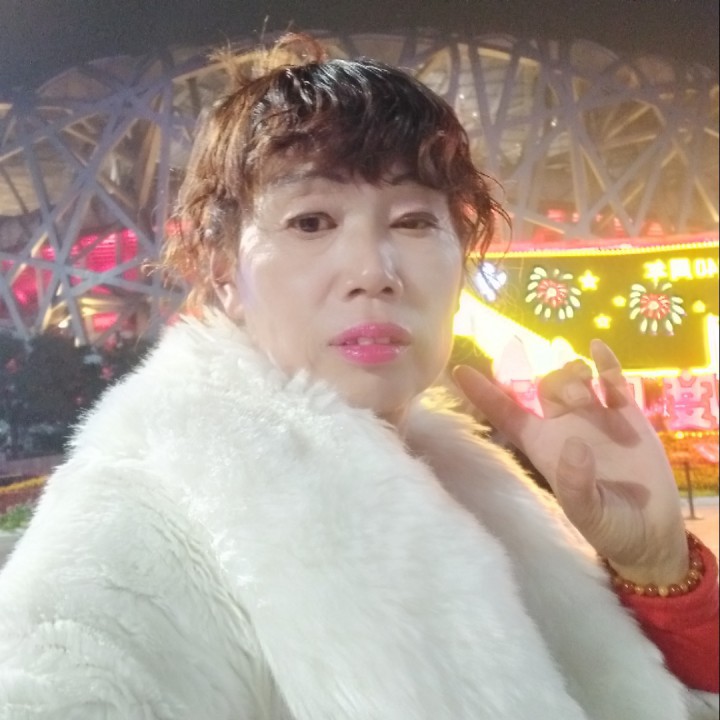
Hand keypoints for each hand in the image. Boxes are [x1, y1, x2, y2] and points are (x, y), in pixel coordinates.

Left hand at [453, 339, 688, 586]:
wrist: (652, 531)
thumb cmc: (611, 527)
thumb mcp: (590, 515)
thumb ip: (577, 485)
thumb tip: (574, 444)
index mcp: (542, 446)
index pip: (505, 413)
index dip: (483, 393)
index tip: (459, 370)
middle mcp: (562, 426)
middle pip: (543, 386)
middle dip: (554, 382)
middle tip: (578, 399)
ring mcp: (594, 416)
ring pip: (572, 377)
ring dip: (576, 374)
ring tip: (592, 389)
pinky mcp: (626, 413)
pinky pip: (611, 378)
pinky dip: (604, 361)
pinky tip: (598, 348)